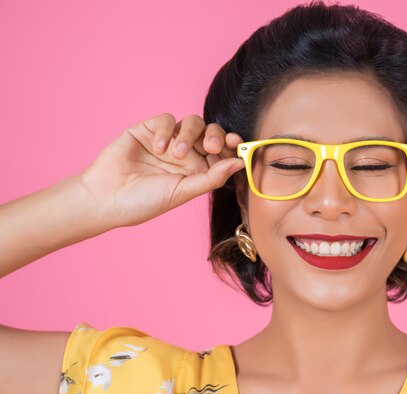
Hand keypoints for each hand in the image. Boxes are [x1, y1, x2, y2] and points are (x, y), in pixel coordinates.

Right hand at [78, 113, 243, 227]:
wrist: (107, 198)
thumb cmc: (145, 202)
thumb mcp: (183, 191)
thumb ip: (212, 177)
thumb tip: (240, 163)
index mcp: (198, 170)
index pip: (222, 152)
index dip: (232, 146)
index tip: (237, 145)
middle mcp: (186, 153)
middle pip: (211, 133)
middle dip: (215, 137)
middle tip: (211, 147)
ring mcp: (168, 140)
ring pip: (192, 122)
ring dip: (189, 135)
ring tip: (175, 154)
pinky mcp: (148, 130)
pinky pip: (167, 119)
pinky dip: (167, 131)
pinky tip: (159, 148)